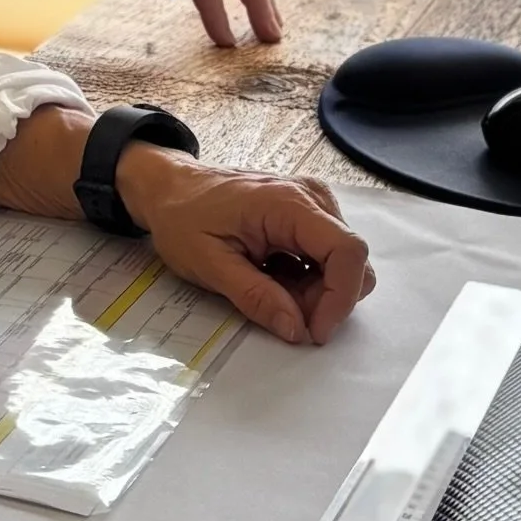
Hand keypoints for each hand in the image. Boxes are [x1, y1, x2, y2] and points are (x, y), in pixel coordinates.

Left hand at [117, 151, 372, 347]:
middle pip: (349, 261)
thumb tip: (297, 330)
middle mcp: (311, 197)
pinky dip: (309, 281)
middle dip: (325, 301)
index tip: (315, 331)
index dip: (341, 299)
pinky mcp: (307, 215)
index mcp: (289, 203)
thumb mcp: (209, 264)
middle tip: (282, 314)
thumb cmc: (183, 219)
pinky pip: (327, 257)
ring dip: (316, 293)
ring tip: (270, 292)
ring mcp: (312, 204)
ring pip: (342, 263)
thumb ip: (255, 297)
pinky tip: (274, 279)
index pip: (347, 251)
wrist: (171, 188)